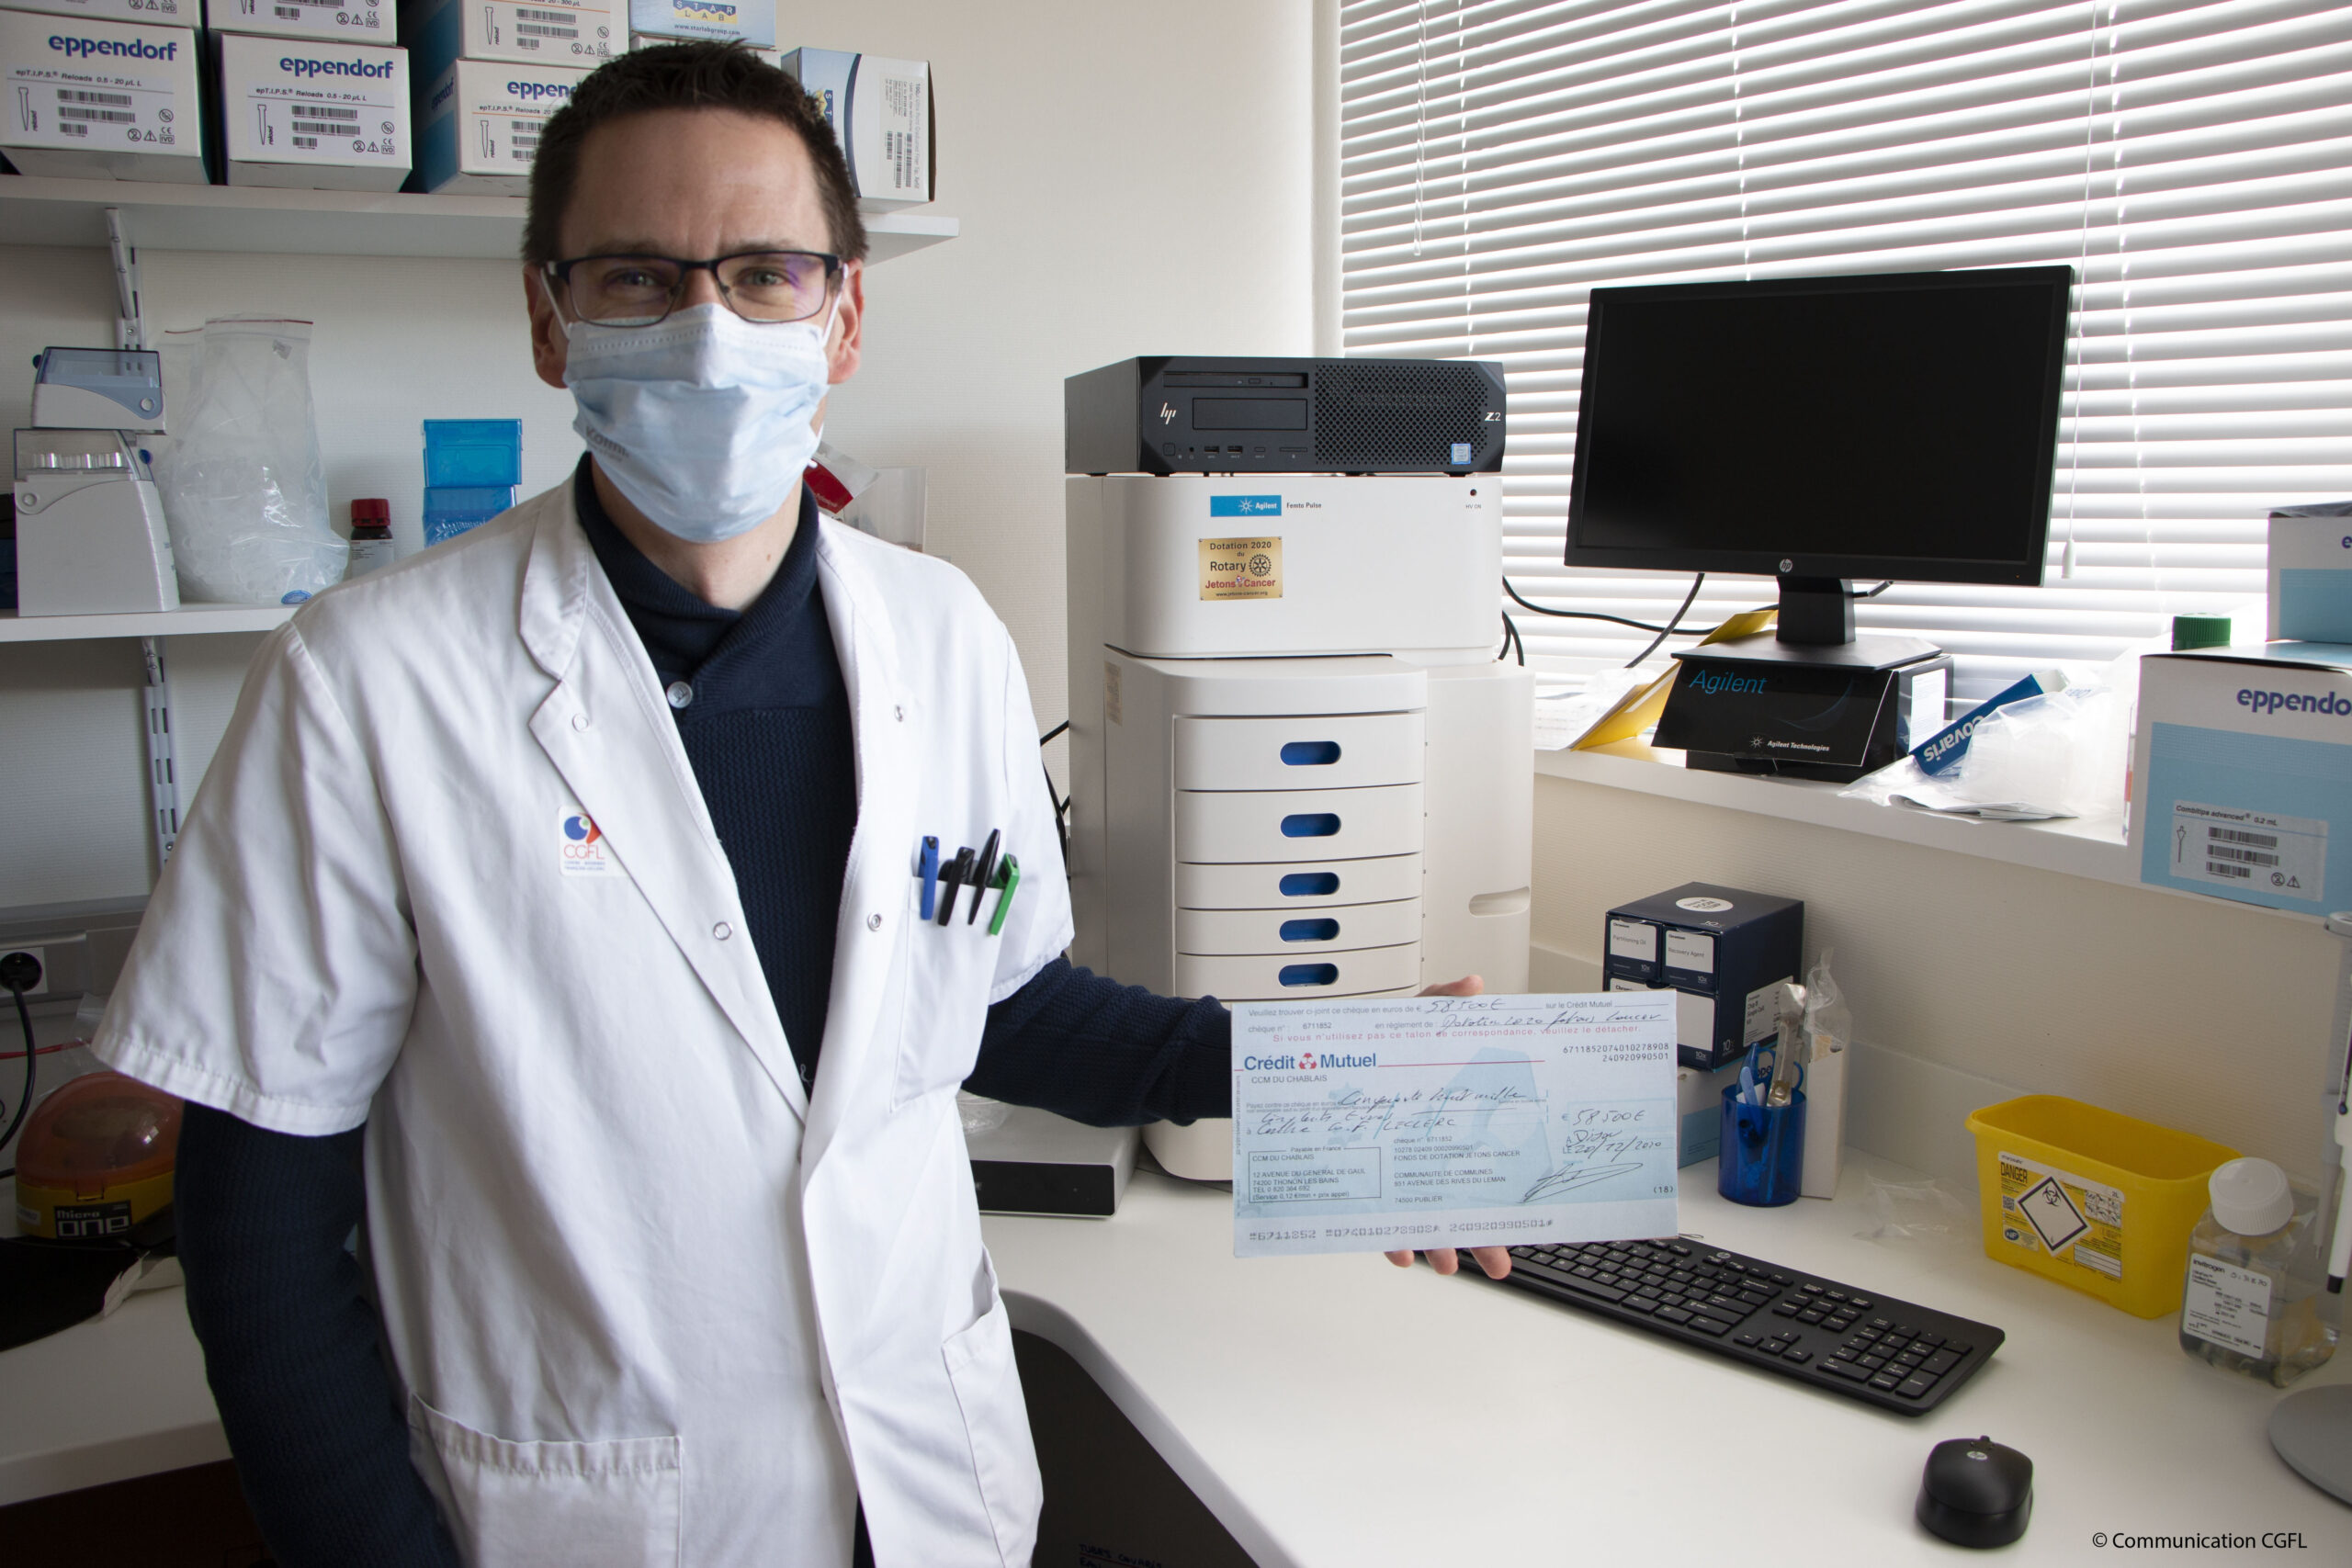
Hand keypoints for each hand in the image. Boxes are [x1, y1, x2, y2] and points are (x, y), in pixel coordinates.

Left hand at [1384, 976, 1512, 1280]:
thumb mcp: (1410, 1021)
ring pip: (1422, 1218)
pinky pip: (1377, 1219)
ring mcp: (1392, 1172)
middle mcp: (1423, 1154)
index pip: (1483, 1163)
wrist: (1306, 1060)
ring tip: (1446, 1265)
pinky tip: (1399, 1252)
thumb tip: (1471, 985)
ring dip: (1436, 1244)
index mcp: (1446, 1123)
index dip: (1505, 1191)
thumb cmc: (1368, 1046)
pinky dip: (1387, 1238)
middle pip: (1460, 1203)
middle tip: (1500, 1264)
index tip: (1526, 1217)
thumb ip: (1441, 1002)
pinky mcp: (1359, 1183)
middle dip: (1482, 1238)